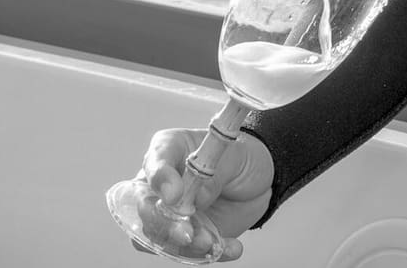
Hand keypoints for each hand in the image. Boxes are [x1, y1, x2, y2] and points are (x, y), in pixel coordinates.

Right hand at [132, 127, 273, 260]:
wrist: (260, 178)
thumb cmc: (239, 156)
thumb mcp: (233, 155)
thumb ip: (212, 174)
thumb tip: (195, 200)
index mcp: (168, 152)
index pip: (153, 164)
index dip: (159, 180)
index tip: (175, 195)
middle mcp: (161, 186)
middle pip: (146, 209)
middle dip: (163, 225)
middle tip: (186, 232)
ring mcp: (172, 214)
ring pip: (162, 238)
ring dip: (185, 245)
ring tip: (211, 243)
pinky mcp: (189, 235)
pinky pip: (191, 252)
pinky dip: (209, 254)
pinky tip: (232, 248)